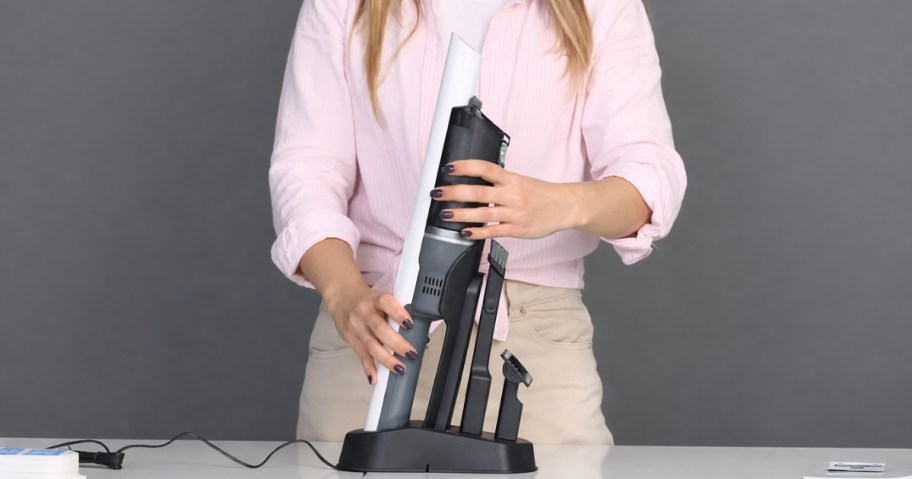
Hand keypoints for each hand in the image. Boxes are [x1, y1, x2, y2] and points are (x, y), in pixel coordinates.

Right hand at [323, 283, 417, 384]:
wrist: (342, 297)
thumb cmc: (367, 299)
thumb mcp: (380, 297)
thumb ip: (395, 310)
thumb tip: (415, 328)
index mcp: (375, 299)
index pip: (386, 303)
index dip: (399, 313)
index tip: (410, 324)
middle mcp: (364, 312)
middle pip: (380, 329)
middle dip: (397, 343)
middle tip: (411, 353)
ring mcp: (356, 327)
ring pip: (371, 345)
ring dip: (387, 359)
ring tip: (400, 368)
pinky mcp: (351, 339)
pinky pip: (361, 355)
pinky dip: (368, 368)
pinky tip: (375, 377)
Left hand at [431, 159, 577, 239]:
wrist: (565, 207)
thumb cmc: (541, 194)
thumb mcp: (520, 180)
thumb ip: (499, 181)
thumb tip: (473, 178)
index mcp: (512, 179)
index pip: (486, 168)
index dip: (466, 166)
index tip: (449, 168)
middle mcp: (512, 195)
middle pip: (479, 192)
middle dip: (454, 192)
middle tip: (437, 192)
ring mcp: (514, 213)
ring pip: (483, 214)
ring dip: (460, 214)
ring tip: (444, 214)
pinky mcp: (517, 230)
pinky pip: (494, 232)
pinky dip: (477, 233)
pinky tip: (464, 232)